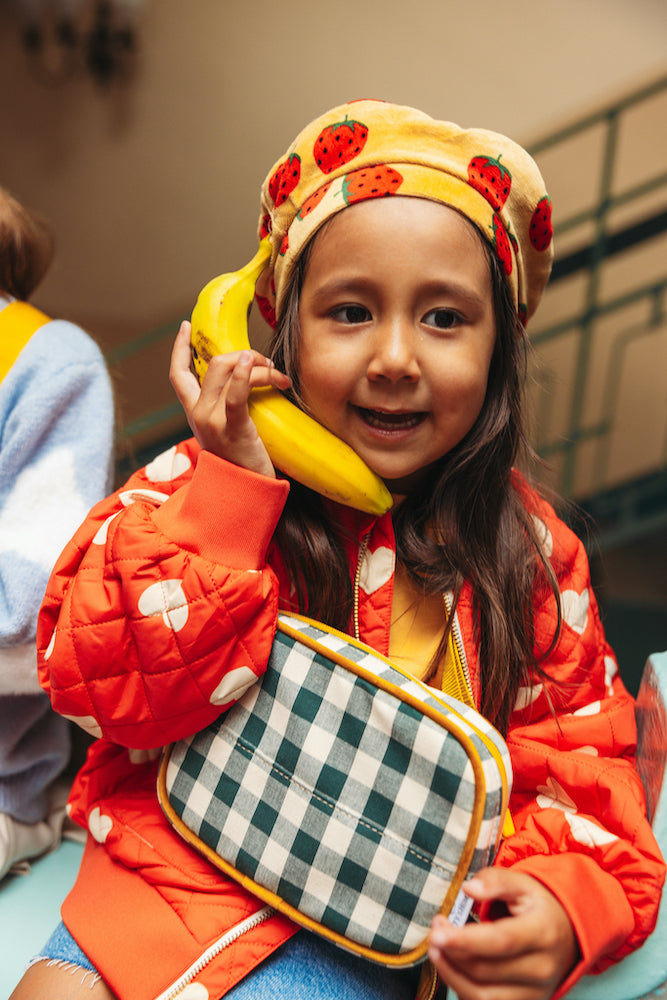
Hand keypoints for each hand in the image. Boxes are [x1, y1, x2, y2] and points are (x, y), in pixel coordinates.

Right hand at [170, 320, 290, 476]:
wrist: (245, 492)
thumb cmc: (243, 461)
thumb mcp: (227, 430)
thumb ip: (227, 406)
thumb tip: (246, 378)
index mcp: (194, 413)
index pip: (178, 374)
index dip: (179, 347)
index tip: (186, 326)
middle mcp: (198, 414)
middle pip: (215, 364)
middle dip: (245, 355)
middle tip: (269, 365)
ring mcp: (212, 420)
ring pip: (229, 370)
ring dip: (259, 365)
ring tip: (279, 377)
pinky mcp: (231, 427)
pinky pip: (236, 393)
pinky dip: (247, 375)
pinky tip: (261, 368)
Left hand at [428, 867, 578, 999]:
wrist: (568, 935)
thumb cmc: (539, 907)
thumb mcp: (523, 883)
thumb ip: (495, 880)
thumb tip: (469, 888)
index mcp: (543, 933)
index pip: (500, 941)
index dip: (465, 940)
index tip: (438, 931)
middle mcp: (542, 969)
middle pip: (486, 970)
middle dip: (452, 952)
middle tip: (434, 931)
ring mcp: (535, 992)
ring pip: (482, 996)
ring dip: (452, 974)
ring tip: (436, 951)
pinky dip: (463, 988)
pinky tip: (453, 967)